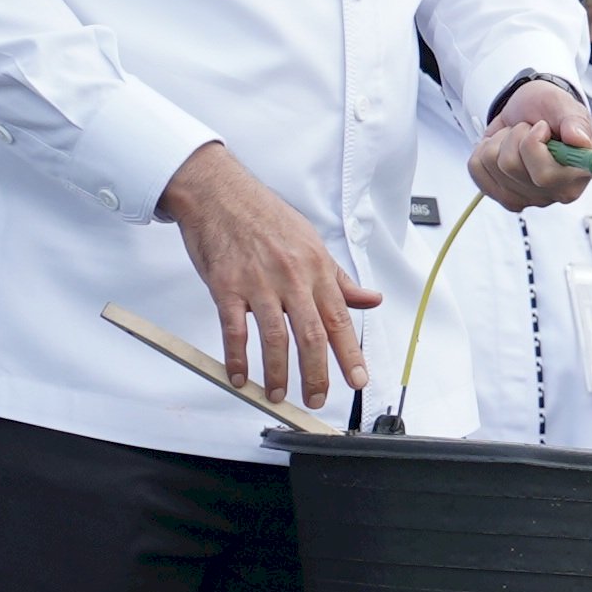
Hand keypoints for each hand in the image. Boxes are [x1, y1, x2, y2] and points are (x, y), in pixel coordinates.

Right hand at [160, 142, 378, 412]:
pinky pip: (234, 329)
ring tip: (279, 395)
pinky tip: (240, 376)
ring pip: (275, 338)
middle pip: (311, 335)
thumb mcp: (312, 243)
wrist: (219, 192)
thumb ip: (340, 279)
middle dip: (317, 374)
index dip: (350, 355)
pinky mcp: (226, 286)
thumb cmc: (265, 217)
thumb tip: (371, 299)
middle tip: (319, 399)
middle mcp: (292, 278)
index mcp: (317, 269)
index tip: (358, 380)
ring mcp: (258, 283)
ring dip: (278, 372)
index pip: (340, 320)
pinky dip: (237, 357)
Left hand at [470, 77, 591, 213]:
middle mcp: (556, 192)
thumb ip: (575, 122)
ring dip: (500, 140)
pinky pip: (476, 169)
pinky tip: (502, 147)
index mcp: (578, 174)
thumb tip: (578, 139)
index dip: (533, 145)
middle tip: (528, 128)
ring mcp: (529, 198)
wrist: (529, 113)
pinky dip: (483, 149)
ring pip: (492, 165)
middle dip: (514, 136)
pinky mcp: (505, 196)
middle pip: (512, 167)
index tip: (542, 126)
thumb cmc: (551, 112)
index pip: (544, 175)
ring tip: (516, 136)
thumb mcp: (566, 106)